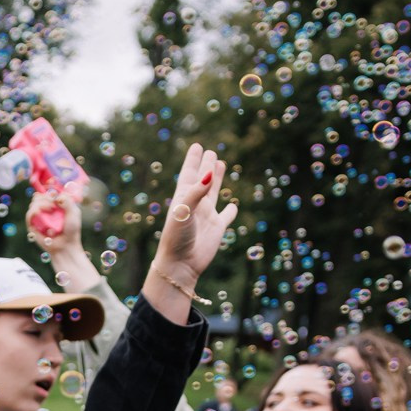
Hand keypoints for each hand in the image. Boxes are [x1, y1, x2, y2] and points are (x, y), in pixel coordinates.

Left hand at [143, 143, 238, 317]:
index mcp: (183, 198)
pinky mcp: (217, 229)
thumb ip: (197, 192)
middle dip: (206, 165)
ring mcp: (206, 216)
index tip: (197, 145)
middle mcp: (195, 205)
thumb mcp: (183, 211)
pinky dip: (231, 210)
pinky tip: (233, 205)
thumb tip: (210, 174)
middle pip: (202, 180)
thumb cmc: (177, 238)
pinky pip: (226, 216)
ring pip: (214, 193)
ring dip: (218, 180)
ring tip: (221, 165)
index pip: (189, 173)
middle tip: (211, 152)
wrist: (180, 265)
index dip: (193, 160)